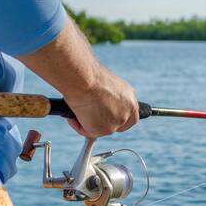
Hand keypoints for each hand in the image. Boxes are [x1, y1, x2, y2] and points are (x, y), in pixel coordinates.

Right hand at [16, 11, 138, 137]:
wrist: (84, 77)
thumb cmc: (89, 74)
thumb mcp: (105, 84)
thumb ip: (107, 95)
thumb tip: (98, 98)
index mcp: (130, 98)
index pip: (131, 117)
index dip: (120, 120)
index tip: (109, 119)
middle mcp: (127, 111)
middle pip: (118, 126)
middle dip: (103, 124)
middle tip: (88, 116)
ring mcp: (116, 122)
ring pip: (100, 129)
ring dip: (88, 121)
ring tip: (78, 108)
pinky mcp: (103, 129)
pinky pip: (87, 132)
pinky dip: (78, 124)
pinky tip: (74, 113)